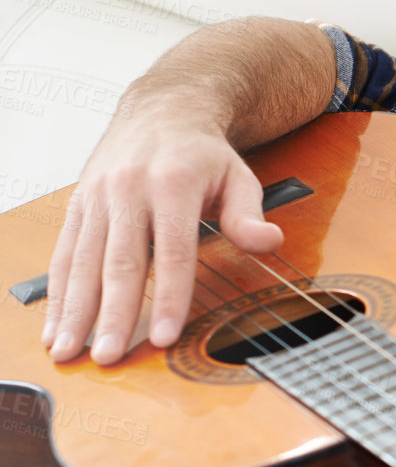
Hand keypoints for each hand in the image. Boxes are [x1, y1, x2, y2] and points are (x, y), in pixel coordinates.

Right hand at [43, 108, 281, 365]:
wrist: (162, 109)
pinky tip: (56, 326)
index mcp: (172, 183)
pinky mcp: (79, 205)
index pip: (172, 252)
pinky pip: (64, 254)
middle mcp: (127, 189)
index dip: (170, 299)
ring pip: (83, 262)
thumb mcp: (240, 176)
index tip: (165, 339)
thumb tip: (268, 241)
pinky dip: (58, 293)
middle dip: (113, 315)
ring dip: (75, 312)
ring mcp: (97, 197)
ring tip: (68, 352)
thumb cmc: (203, 153)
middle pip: (120, 263)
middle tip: (108, 357)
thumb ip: (249, 213)